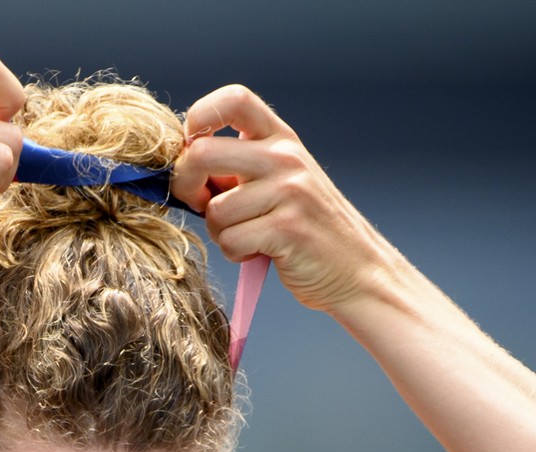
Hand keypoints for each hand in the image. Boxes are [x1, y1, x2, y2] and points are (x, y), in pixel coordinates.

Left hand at [173, 86, 383, 314]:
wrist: (356, 268)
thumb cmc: (304, 227)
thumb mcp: (277, 180)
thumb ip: (236, 166)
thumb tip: (180, 163)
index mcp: (281, 138)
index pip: (234, 98)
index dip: (199, 118)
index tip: (194, 149)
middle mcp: (286, 157)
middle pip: (202, 153)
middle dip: (186, 185)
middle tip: (200, 204)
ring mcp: (289, 191)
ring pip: (214, 209)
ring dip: (219, 232)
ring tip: (247, 236)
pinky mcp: (288, 229)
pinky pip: (230, 240)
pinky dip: (235, 254)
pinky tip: (258, 252)